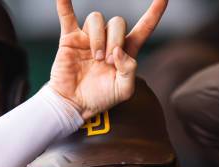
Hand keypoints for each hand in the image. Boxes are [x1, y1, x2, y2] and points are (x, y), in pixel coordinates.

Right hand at [49, 0, 167, 118]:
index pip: (143, 28)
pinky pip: (67, 16)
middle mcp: (109, 41)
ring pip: (97, 19)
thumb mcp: (124, 91)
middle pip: (118, 22)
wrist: (74, 105)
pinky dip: (64, 5)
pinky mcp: (70, 39)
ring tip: (96, 58)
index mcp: (125, 52)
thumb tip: (119, 50)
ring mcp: (89, 38)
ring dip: (98, 38)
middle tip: (107, 62)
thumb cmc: (100, 99)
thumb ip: (129, 70)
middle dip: (115, 40)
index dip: (154, 13)